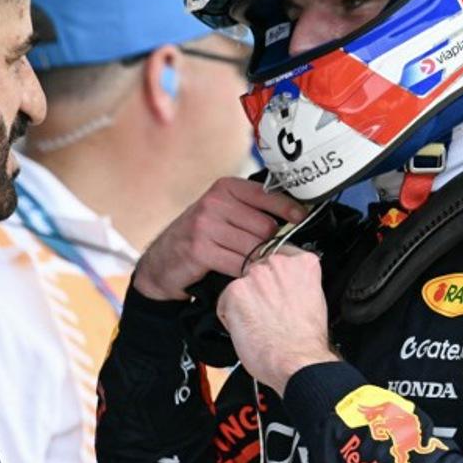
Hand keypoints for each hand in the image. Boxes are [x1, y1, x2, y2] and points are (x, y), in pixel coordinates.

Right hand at [133, 177, 307, 301]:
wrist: (162, 261)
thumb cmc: (200, 237)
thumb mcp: (222, 213)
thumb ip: (250, 210)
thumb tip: (293, 215)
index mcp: (224, 188)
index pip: (266, 195)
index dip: (288, 208)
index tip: (301, 217)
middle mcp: (214, 202)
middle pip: (265, 227)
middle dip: (269, 244)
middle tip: (266, 255)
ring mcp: (205, 225)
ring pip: (253, 247)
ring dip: (257, 262)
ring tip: (253, 267)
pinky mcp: (200, 250)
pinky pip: (237, 264)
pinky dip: (244, 273)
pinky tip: (241, 275)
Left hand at [216, 245, 339, 393]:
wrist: (298, 361)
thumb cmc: (307, 341)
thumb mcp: (315, 299)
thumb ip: (298, 282)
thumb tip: (287, 284)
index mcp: (302, 263)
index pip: (279, 255)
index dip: (275, 277)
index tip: (277, 290)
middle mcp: (277, 263)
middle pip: (257, 269)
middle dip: (258, 289)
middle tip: (269, 313)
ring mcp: (255, 276)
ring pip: (240, 285)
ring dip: (244, 302)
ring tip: (259, 324)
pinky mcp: (235, 292)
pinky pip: (224, 301)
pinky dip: (230, 317)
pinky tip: (248, 329)